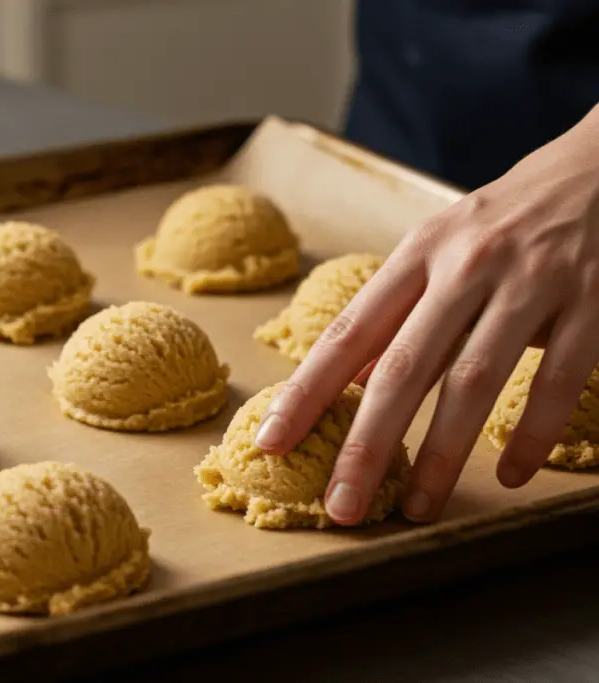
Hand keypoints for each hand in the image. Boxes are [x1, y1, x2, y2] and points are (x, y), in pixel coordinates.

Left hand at [253, 104, 598, 524]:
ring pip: (473, 382)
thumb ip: (400, 315)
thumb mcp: (440, 249)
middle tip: (342, 506)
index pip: (347, 333)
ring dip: (441, 455)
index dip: (305, 391)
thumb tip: (349, 379)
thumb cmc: (506, 221)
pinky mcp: (594, 302)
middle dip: (367, 445)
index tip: (271, 442)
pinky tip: (509, 475)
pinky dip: (530, 433)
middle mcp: (466, 266)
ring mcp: (531, 283)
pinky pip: (558, 381)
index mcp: (418, 253)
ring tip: (418, 507)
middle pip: (402, 369)